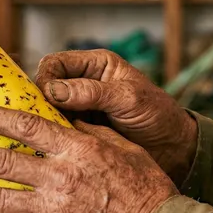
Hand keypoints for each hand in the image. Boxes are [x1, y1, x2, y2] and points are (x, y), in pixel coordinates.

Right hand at [35, 49, 197, 184]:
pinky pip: (57, 131)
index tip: (44, 99)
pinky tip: (51, 148)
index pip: (55, 64)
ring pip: (47, 111)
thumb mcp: (129, 99)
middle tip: (38, 121)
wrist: (174, 149)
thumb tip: (53, 90)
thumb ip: (93, 92)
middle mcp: (83, 84)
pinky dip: (52, 138)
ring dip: (44, 123)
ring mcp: (79, 110)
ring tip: (42, 138)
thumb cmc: (158, 115)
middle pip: (45, 87)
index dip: (45, 79)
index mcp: (95, 65)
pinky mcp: (80, 132)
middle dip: (39, 103)